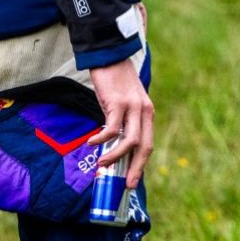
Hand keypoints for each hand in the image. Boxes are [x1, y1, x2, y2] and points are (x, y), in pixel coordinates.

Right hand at [88, 56, 153, 188]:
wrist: (109, 56)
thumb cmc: (114, 82)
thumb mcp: (125, 103)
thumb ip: (124, 122)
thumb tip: (113, 146)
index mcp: (147, 113)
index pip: (148, 144)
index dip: (141, 164)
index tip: (132, 180)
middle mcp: (144, 111)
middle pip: (144, 146)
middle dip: (136, 168)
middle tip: (125, 184)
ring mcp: (132, 107)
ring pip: (130, 140)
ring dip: (116, 156)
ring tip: (102, 164)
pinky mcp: (117, 102)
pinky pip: (112, 128)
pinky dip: (102, 139)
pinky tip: (91, 142)